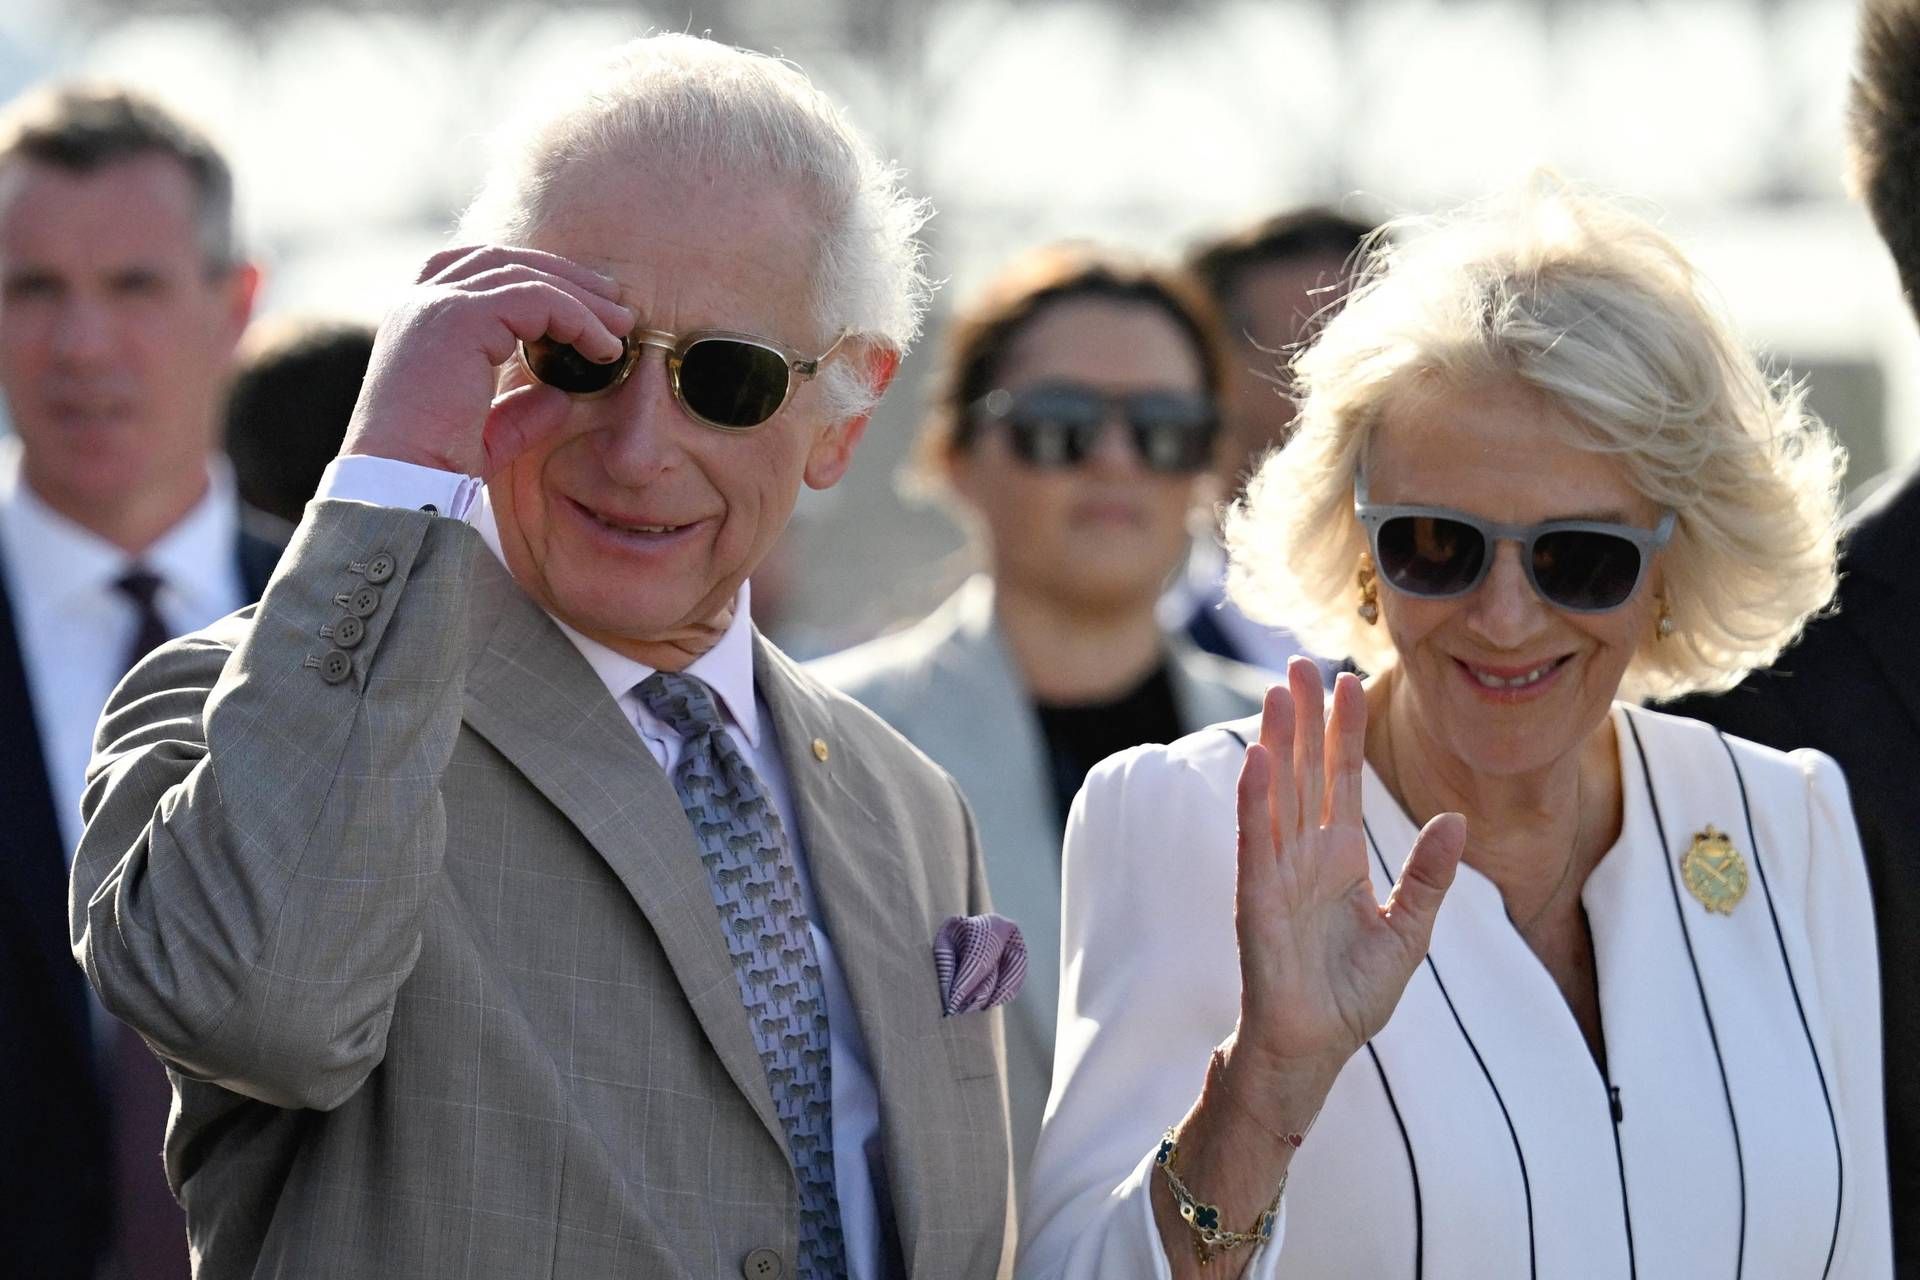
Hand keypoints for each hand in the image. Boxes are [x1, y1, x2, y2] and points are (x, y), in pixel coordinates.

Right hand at [339, 245, 635, 477]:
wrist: (402, 483)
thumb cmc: (434, 467)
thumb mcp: (484, 435)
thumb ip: (517, 412)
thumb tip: (559, 397)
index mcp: (418, 319)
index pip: (482, 271)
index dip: (537, 278)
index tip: (587, 304)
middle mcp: (420, 300)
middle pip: (504, 261)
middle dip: (566, 277)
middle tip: (614, 302)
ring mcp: (436, 302)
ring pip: (525, 275)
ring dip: (581, 297)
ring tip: (621, 326)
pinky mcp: (458, 316)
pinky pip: (535, 298)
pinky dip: (576, 316)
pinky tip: (603, 346)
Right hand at [1229, 659, 1465, 1095]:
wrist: (1316, 1048)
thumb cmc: (1352, 996)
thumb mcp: (1410, 932)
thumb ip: (1429, 876)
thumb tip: (1458, 818)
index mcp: (1340, 859)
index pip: (1341, 781)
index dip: (1344, 731)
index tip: (1349, 680)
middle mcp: (1304, 855)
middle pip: (1303, 771)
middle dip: (1303, 718)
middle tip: (1300, 662)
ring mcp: (1277, 873)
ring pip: (1277, 794)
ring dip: (1276, 742)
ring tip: (1278, 692)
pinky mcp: (1257, 899)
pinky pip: (1256, 841)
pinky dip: (1255, 800)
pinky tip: (1258, 759)